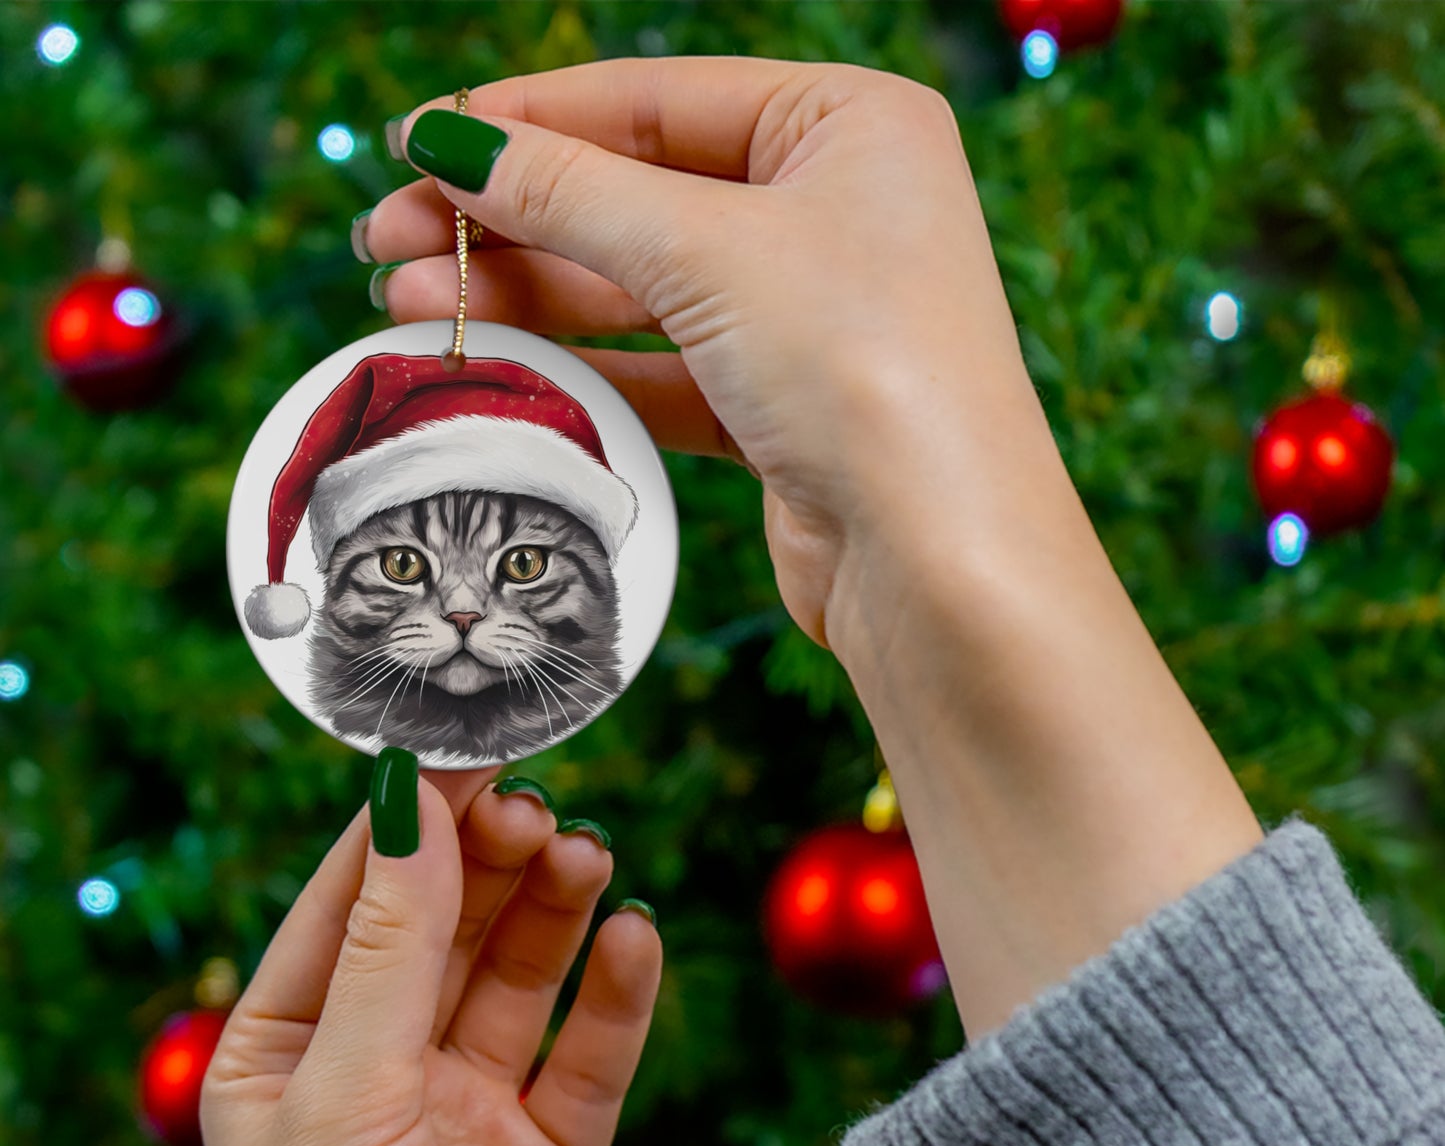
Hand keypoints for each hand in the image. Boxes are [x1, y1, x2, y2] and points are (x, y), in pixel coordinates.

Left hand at [201, 765, 661, 1145]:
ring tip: (589, 857)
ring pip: (522, 977)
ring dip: (556, 910)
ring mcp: (469, 1113)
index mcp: (290, 1052)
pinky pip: (591, 1054)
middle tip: (539, 806)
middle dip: (491, 861)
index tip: (466, 748)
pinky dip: (617, 994)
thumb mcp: (344, 1095)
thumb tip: (411, 802)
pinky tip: (635, 938)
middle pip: (447, 927)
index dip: (409, 824)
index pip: (353, 902)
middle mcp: (380, 1073)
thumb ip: (391, 947)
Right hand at [362, 60, 1262, 1041]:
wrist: (939, 561)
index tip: (419, 144)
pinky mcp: (782, 406)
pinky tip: (496, 359)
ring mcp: (808, 314)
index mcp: (848, 126)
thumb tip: (449, 144)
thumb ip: (571, 193)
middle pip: (637, 194)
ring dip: (529, 293)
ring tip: (411, 300)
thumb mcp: (707, 252)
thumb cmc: (864, 370)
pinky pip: (662, 365)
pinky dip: (582, 363)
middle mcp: (834, 210)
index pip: (656, 98)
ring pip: (640, 287)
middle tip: (387, 240)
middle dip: (510, 218)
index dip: (528, 120)